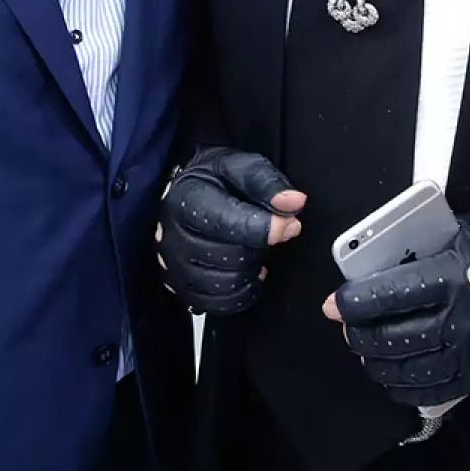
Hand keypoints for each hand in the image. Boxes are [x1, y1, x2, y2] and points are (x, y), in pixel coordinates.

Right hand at [157, 147, 305, 314]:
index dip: (266, 227)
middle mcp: (175, 236)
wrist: (183, 195)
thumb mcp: (238, 166)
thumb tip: (294, 203)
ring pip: (226, 283)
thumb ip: (266, 183)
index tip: (290, 223)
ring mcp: (176, 266)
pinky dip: (241, 292)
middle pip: (231, 257)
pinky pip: (218, 304)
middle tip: (271, 233)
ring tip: (254, 249)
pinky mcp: (182, 288)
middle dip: (260, 246)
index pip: (228, 223)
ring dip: (250, 269)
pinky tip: (248, 271)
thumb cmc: (212, 180)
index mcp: (188, 200)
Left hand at [324, 218, 469, 407]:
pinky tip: (391, 376)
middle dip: (360, 335)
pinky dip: (404, 387)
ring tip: (364, 350)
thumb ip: (424, 245)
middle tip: (347, 326)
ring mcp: (467, 352)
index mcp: (452, 277)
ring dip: (376, 362)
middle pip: (393, 337)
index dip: (357, 301)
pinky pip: (432, 390)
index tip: (335, 304)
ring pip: (407, 368)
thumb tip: (380, 252)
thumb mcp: (462, 234)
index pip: (391, 293)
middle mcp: (457, 319)